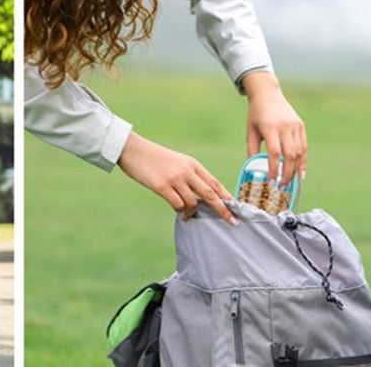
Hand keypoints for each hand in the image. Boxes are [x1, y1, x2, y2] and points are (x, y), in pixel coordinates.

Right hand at [118, 133, 236, 224]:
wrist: (133, 149)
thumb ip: (190, 176)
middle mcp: (186, 171)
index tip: (237, 209)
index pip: (215, 183)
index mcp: (192, 164)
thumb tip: (201, 199)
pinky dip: (181, 212)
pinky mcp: (162, 186)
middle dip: (223, 210)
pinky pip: (178, 205)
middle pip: (210, 194)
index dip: (227, 197)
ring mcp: (174, 178)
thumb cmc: (154, 157)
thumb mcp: (177, 162)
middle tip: (232, 222)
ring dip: (193, 212)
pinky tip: (180, 214)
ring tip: (188, 216)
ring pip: (193, 203)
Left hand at [243, 71, 307, 184]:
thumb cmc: (256, 114)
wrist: (267, 94)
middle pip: (290, 155)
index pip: (275, 152)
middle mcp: (285, 126)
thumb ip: (253, 149)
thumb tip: (253, 168)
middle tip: (282, 186)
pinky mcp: (301, 126)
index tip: (272, 181)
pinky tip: (300, 172)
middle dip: (287, 173)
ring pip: (299, 152)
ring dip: (296, 169)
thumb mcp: (250, 130)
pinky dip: (303, 161)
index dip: (274, 168)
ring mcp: (295, 126)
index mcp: (270, 127)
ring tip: (290, 181)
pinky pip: (304, 146)